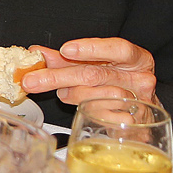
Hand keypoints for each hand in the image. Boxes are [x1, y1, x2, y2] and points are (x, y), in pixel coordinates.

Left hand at [23, 37, 157, 105]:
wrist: (140, 114)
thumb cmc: (117, 84)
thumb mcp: (97, 66)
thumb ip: (67, 59)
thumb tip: (37, 53)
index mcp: (137, 59)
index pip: (118, 49)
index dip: (91, 48)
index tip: (65, 50)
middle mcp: (140, 79)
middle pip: (97, 74)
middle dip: (58, 76)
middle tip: (31, 80)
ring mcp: (138, 102)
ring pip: (96, 96)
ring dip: (71, 94)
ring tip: (63, 93)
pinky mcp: (132, 124)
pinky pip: (100, 116)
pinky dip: (84, 110)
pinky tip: (79, 106)